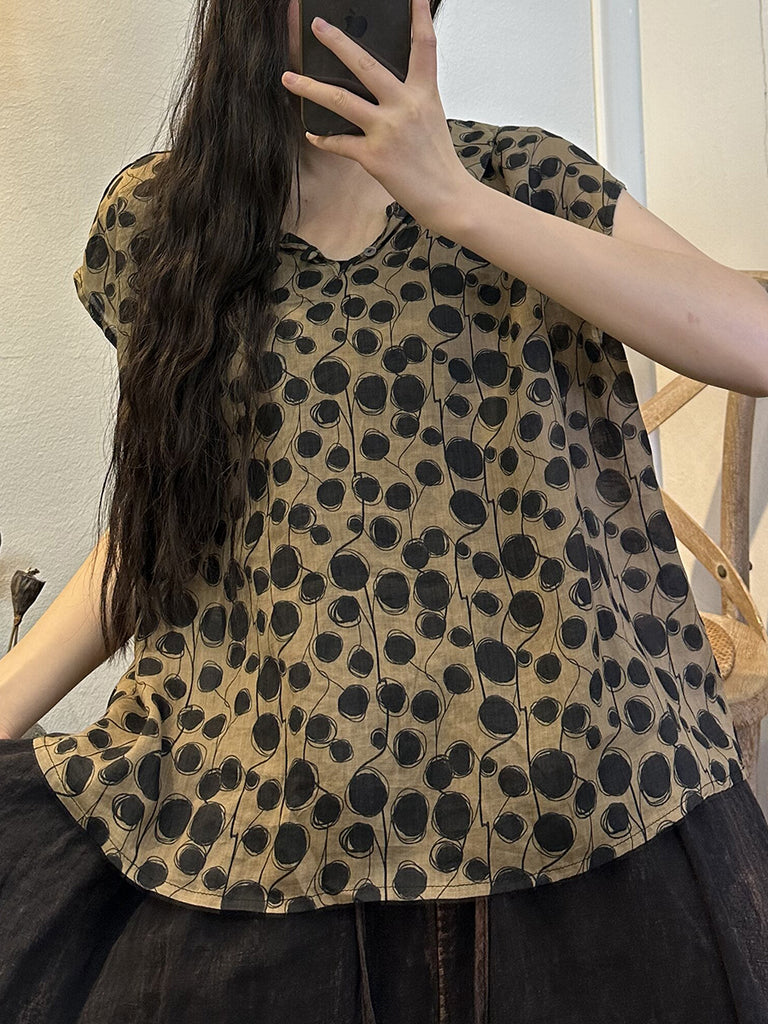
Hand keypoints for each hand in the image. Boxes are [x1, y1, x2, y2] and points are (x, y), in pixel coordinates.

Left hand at [280, 0, 469, 230]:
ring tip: (288, 78)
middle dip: (337, 42)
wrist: (448, 198)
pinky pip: (339, 143)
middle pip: (365, 65)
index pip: (423, 46)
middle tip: (317, 26)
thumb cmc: (438, 161)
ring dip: (309, 88)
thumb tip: (380, 89)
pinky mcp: (374, 157)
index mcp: (424, 93)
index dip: (419, 15)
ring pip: (340, 100)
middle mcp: (405, 106)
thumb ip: (408, 100)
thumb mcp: (431, 119)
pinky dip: (324, 139)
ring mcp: (388, 131)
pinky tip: (312, 134)